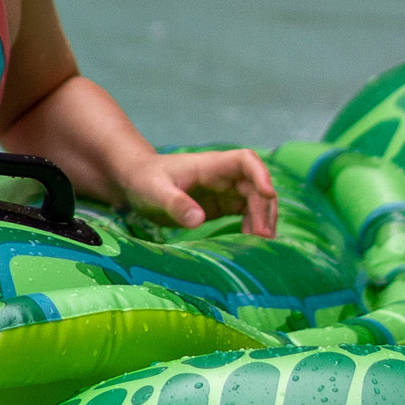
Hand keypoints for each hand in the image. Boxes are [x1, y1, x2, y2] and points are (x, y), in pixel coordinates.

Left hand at [117, 145, 278, 239]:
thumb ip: (175, 203)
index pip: (245, 160)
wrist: (135, 182)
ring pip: (256, 201)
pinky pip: (246, 214)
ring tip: (261, 244)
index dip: (261, 174)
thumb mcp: (154, 192)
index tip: (268, 193)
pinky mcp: (222, 206)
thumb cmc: (144, 180)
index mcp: (210, 165)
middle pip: (256, 186)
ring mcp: (225, 191)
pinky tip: (249, 242)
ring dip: (263, 219)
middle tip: (263, 237)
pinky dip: (252, 227)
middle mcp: (223, 176)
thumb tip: (198, 220)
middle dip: (264, 208)